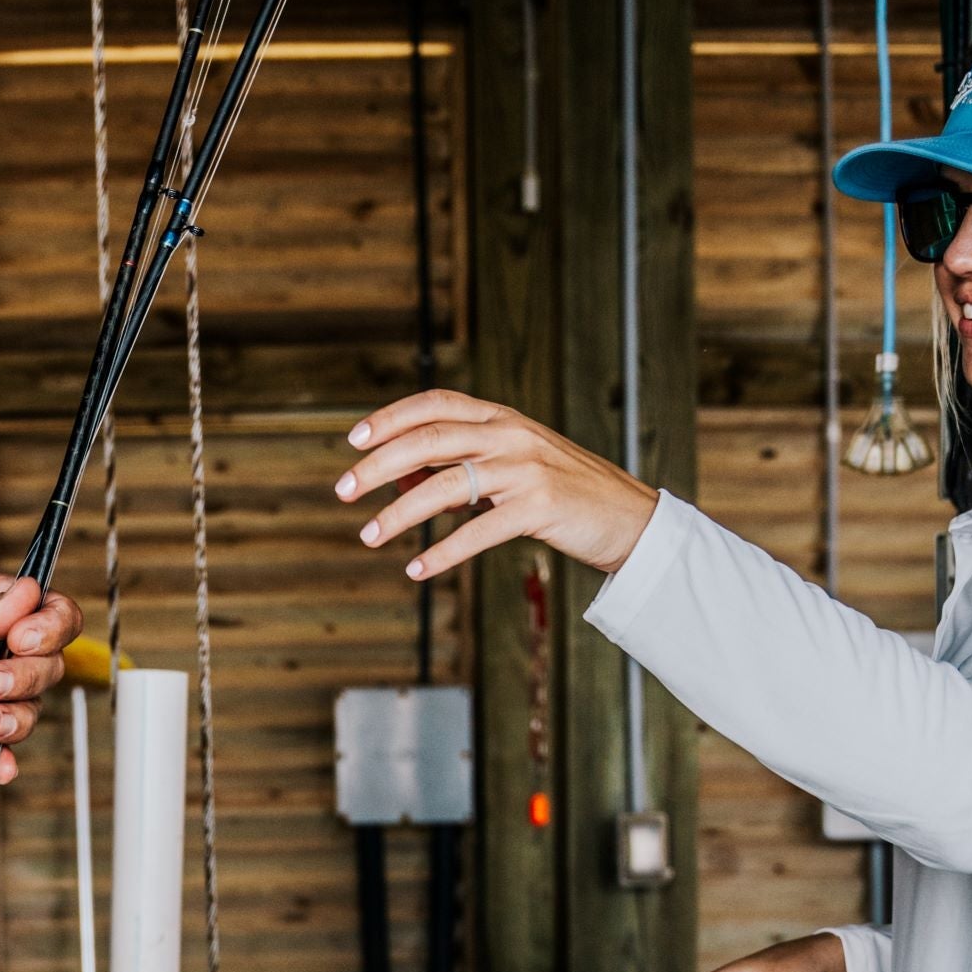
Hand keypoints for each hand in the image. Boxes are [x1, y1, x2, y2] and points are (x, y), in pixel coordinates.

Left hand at [0, 571, 82, 784]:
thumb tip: (29, 593)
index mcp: (3, 610)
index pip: (57, 616)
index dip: (52, 629)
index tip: (21, 637)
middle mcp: (4, 651)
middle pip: (50, 667)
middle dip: (25, 677)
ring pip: (31, 710)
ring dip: (17, 718)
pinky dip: (4, 760)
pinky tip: (1, 767)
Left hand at [334, 386, 657, 580]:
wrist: (629, 517)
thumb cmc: (565, 494)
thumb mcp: (514, 465)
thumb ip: (464, 463)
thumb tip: (402, 478)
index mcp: (502, 418)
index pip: (436, 403)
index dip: (391, 418)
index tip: (354, 440)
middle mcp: (510, 435)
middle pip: (428, 440)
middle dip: (377, 465)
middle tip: (342, 490)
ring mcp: (526, 469)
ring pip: (445, 484)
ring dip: (399, 512)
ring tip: (368, 536)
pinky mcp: (540, 507)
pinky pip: (479, 529)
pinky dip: (443, 551)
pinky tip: (417, 568)